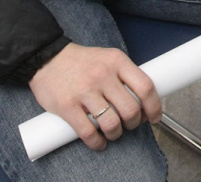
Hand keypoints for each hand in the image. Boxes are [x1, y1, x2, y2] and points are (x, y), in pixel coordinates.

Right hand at [28, 43, 161, 149]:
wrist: (46, 58)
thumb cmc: (81, 62)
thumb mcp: (108, 58)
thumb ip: (124, 75)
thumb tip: (143, 102)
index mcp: (116, 61)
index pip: (145, 86)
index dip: (154, 107)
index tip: (154, 117)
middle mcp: (102, 75)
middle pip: (130, 109)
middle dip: (134, 123)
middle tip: (130, 124)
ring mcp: (84, 91)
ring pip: (112, 124)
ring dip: (116, 134)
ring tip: (113, 133)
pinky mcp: (67, 106)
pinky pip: (88, 133)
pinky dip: (97, 143)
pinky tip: (98, 142)